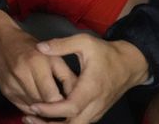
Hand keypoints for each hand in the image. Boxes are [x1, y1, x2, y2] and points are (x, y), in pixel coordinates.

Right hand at [0, 14, 76, 114]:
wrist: (0, 39)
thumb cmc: (28, 45)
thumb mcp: (53, 56)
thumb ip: (67, 76)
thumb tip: (79, 96)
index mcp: (36, 63)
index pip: (52, 97)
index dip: (63, 104)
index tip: (69, 103)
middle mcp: (22, 74)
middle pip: (43, 104)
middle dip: (54, 107)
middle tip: (62, 105)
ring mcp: (11, 84)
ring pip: (33, 108)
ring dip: (43, 108)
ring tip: (49, 101)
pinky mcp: (5, 90)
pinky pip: (22, 107)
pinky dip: (32, 107)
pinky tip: (37, 100)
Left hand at [24, 35, 149, 123]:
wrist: (130, 64)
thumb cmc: (106, 53)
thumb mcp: (85, 42)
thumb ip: (62, 44)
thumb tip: (40, 47)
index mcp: (91, 88)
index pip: (71, 107)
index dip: (51, 110)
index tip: (33, 106)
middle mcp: (95, 104)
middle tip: (28, 117)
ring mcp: (96, 110)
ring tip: (32, 119)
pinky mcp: (95, 112)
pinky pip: (78, 123)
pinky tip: (46, 118)